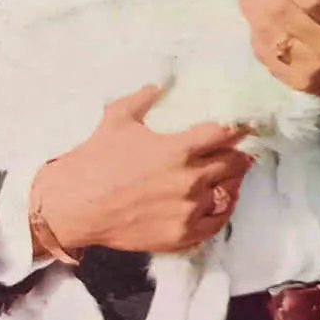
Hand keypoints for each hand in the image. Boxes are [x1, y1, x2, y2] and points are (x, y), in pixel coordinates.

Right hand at [30, 85, 253, 256]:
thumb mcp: (117, 118)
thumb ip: (143, 98)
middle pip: (232, 164)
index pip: (224, 135)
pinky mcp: (181, 234)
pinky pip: (216, 223)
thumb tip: (159, 85)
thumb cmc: (95, 160)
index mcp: (179, 149)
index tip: (243, 126)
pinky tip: (222, 202)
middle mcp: (190, 180)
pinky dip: (223, 211)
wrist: (76, 205)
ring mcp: (188, 210)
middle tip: (240, 150)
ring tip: (232, 175)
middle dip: (237, 155)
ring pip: (227, 193)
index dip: (237, 128)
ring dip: (231, 181)